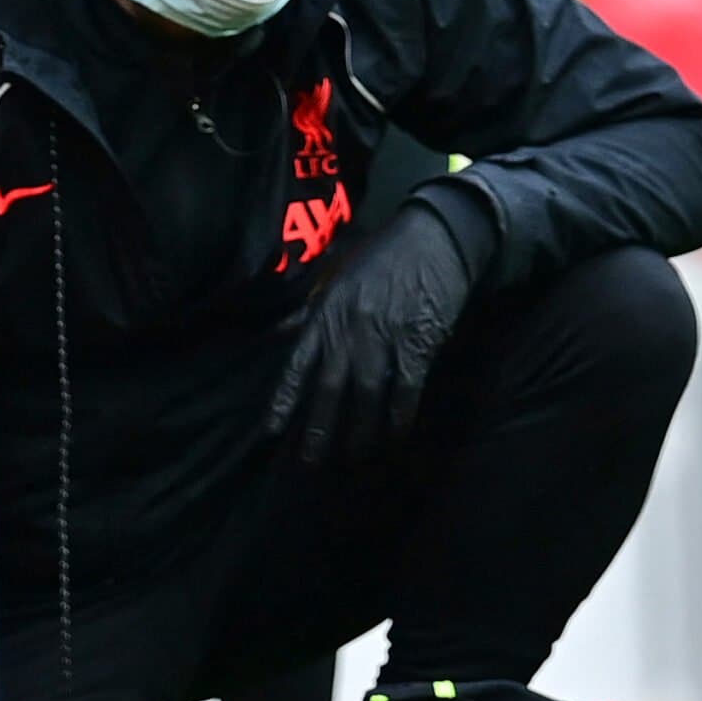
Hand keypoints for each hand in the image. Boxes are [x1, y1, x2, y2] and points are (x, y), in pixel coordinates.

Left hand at [267, 205, 476, 463]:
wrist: (432, 237)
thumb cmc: (382, 256)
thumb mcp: (336, 277)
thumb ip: (308, 310)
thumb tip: (279, 332)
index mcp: (325, 314)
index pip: (297, 365)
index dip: (283, 401)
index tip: (270, 432)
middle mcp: (349, 330)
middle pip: (328, 389)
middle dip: (318, 430)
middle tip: (310, 463)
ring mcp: (383, 338)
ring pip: (366, 396)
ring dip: (360, 431)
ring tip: (354, 457)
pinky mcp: (417, 343)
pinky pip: (406, 389)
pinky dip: (400, 416)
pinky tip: (396, 436)